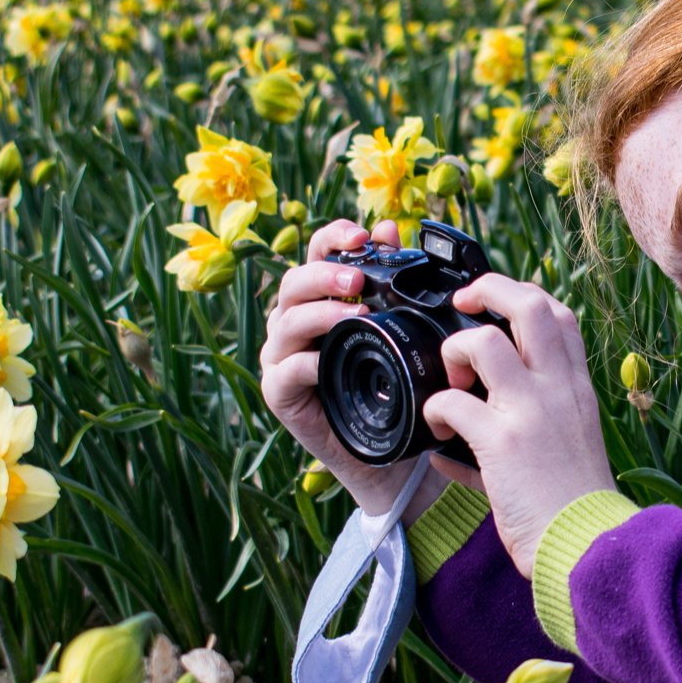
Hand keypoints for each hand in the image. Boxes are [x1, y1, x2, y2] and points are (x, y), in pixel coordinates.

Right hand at [260, 217, 462, 516]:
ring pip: (287, 321)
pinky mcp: (280, 393)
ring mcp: (283, 357)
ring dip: (320, 313)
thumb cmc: (396, 387)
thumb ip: (392, 280)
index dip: (334, 236)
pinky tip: (326, 361)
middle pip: (294, 281)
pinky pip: (285, 371)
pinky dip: (305, 363)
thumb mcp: (401, 329)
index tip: (364, 233)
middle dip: (326, 273)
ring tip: (355, 315)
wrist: (391, 454)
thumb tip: (390, 228)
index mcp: (322, 298)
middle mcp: (295, 322)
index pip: (317, 252)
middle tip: (359, 278)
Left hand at [422, 272, 617, 577]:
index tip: (494, 308)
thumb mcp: (570, 447)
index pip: (559, 315)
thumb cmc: (575, 506)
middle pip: (529, 305)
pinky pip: (450, 402)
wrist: (586, 544)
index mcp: (577, 387)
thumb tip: (460, 442)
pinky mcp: (502, 441)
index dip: (522, 296)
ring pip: (482, 341)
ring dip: (454, 351)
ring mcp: (531, 410)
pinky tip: (435, 433)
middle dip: (487, 290)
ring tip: (450, 382)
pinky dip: (433, 411)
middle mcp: (558, 388)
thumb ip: (530, 427)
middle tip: (461, 308)